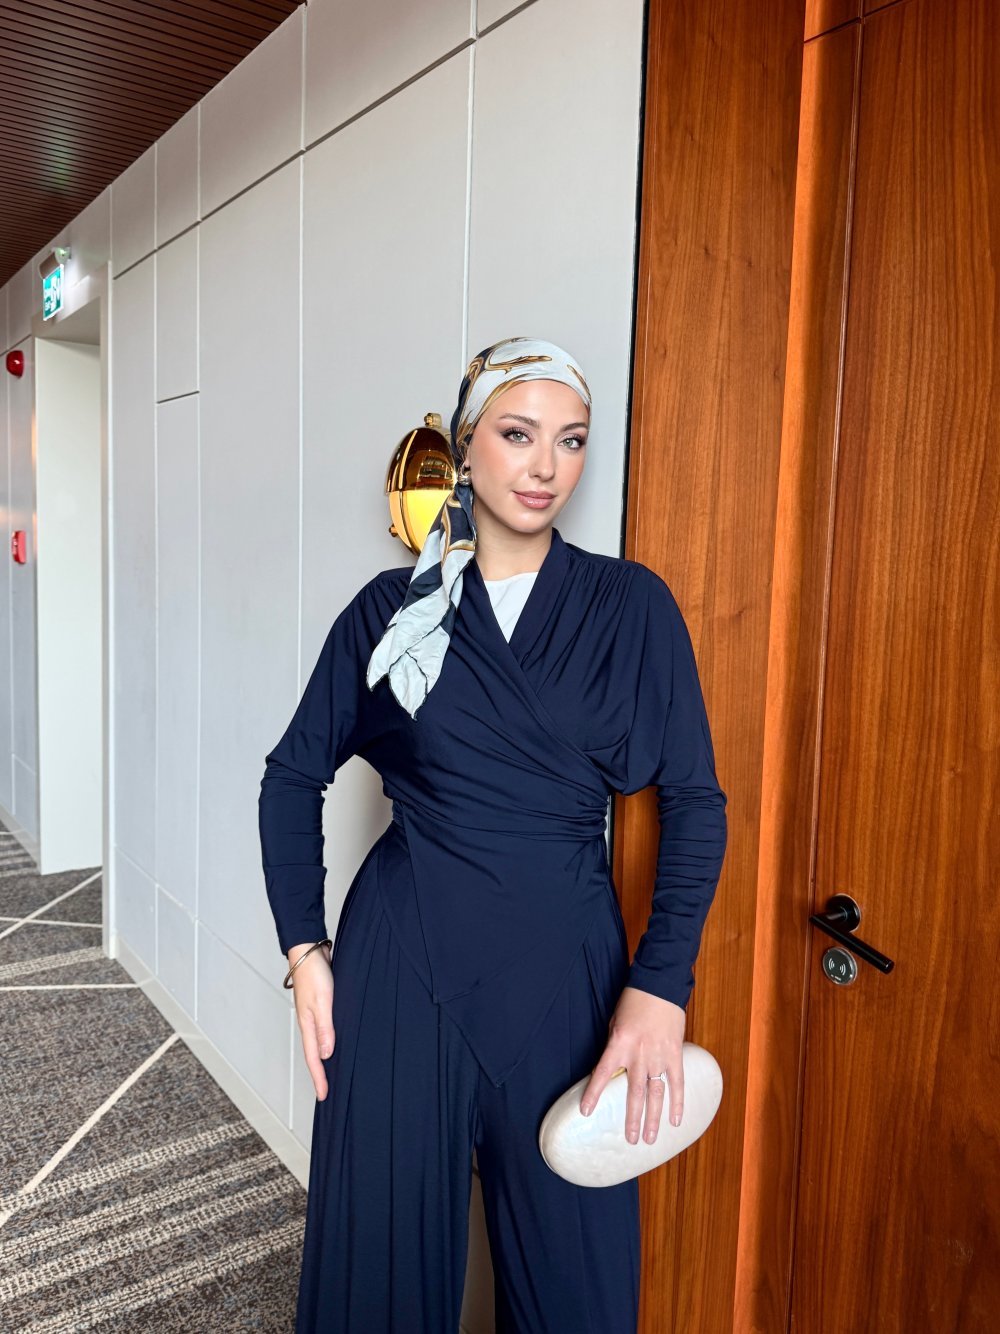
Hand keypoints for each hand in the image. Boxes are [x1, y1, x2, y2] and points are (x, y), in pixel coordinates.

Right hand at [288, 942, 334, 1099]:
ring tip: (333, 1074)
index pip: (314, 1058)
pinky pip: (324, 1030)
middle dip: (319, 1074)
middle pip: (314, 1055)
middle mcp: (309, 1022)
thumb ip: (325, 1027)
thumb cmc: (313, 973)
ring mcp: (313, 1014)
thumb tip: (326, 1054)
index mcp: (307, 1024)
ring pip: (319, 1043)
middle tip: (326, 1093)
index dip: (319, 1078)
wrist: (308, 950)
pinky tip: (335, 1043)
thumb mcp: (322, 1001)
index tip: (324, 1096)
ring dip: (324, 1060)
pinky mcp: (320, 1006)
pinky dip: (328, 1042)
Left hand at [578, 986, 685, 1143]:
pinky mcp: (675, 1054)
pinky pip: (677, 1083)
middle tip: (630, 1140)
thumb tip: (612, 1070)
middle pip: (634, 1094)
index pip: (602, 1074)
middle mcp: (638, 1054)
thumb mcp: (615, 1023)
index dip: (593, 1094)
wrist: (659, 986)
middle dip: (632, 1119)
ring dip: (653, 1119)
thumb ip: (614, 1047)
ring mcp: (658, 1056)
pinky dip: (677, 1103)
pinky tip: (675, 1120)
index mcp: (618, 1044)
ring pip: (656, 1094)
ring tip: (650, 1139)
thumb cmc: (633, 1002)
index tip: (587, 1112)